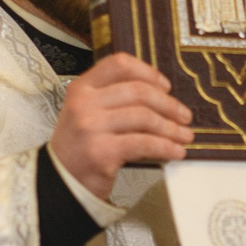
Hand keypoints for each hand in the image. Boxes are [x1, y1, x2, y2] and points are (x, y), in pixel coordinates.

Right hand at [48, 53, 191, 201]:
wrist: (60, 181)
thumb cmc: (81, 146)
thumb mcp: (88, 112)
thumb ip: (114, 98)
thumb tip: (162, 95)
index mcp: (82, 87)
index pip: (119, 64)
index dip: (148, 72)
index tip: (166, 86)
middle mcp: (84, 103)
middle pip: (138, 91)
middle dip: (169, 104)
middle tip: (185, 116)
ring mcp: (91, 127)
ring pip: (145, 118)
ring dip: (171, 128)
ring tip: (185, 136)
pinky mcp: (102, 152)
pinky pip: (144, 143)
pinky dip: (166, 147)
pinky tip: (177, 152)